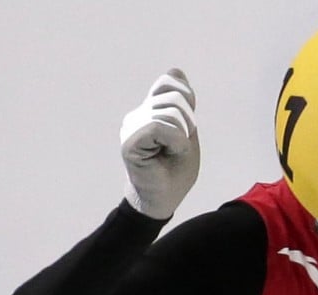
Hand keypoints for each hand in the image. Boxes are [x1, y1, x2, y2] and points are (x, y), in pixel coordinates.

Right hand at [120, 69, 199, 219]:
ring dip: (181, 137)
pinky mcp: (130, 140)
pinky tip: (165, 155)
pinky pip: (160, 128)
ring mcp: (131, 126)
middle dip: (187, 123)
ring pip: (170, 113)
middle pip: (175, 97)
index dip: (187, 99)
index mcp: (151, 110)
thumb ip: (184, 104)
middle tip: (178, 147)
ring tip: (170, 153)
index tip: (187, 126)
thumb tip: (175, 71)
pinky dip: (174, 142)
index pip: (170, 83)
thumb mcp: (188, 132)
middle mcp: (138, 114)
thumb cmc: (175, 171)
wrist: (164, 199)